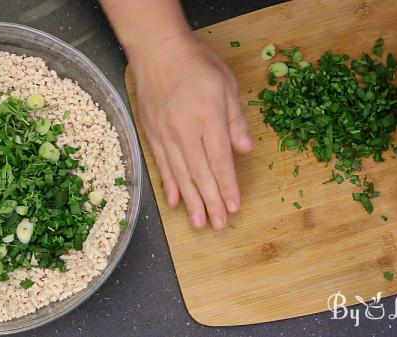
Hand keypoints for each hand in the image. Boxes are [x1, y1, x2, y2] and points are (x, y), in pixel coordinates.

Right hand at [129, 33, 252, 229]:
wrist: (157, 50)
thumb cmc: (196, 63)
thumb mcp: (226, 84)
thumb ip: (235, 120)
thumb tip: (245, 150)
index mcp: (208, 118)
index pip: (220, 161)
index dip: (227, 187)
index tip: (234, 207)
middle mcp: (184, 131)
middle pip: (200, 174)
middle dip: (211, 202)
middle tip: (219, 226)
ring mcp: (165, 135)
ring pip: (179, 174)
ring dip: (190, 201)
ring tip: (198, 223)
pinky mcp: (151, 134)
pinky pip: (161, 164)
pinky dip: (169, 185)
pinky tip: (174, 202)